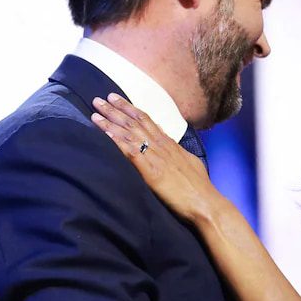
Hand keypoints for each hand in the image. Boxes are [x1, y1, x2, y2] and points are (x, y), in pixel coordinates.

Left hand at [90, 94, 223, 223]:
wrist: (205, 202)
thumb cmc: (199, 187)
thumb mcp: (188, 161)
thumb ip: (176, 150)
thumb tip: (169, 142)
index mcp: (169, 143)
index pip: (146, 120)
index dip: (129, 108)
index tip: (116, 99)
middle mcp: (161, 145)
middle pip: (135, 122)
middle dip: (115, 109)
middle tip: (98, 99)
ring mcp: (156, 157)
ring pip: (130, 133)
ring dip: (111, 121)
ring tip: (95, 111)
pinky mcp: (151, 171)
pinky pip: (131, 152)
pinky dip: (117, 141)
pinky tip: (105, 133)